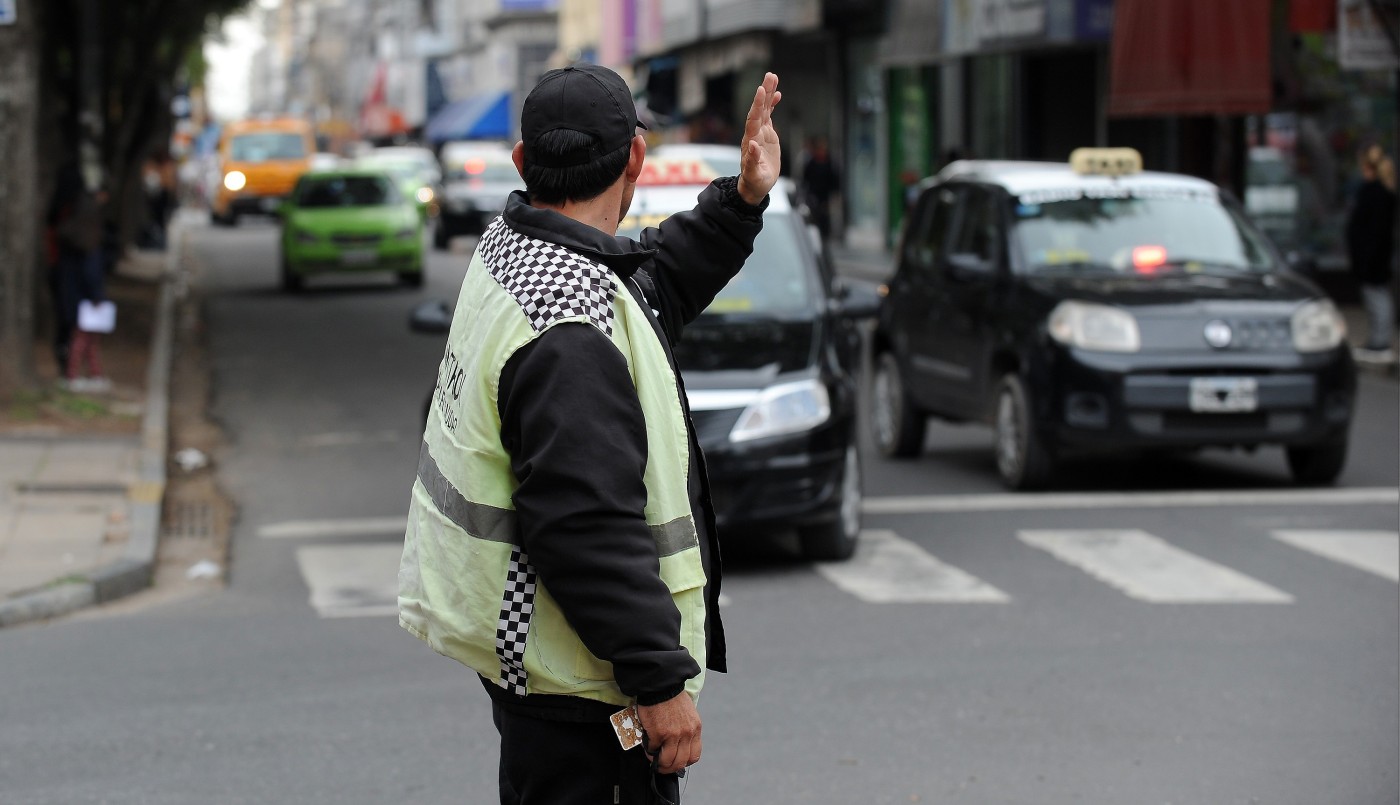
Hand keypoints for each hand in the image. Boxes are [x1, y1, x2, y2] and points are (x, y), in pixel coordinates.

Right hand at [637, 692, 701, 774]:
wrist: (661, 686)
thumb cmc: (672, 697)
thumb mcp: (688, 714)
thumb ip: (686, 730)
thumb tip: (678, 744)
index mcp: (695, 729)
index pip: (694, 756)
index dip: (684, 762)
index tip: (677, 762)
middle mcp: (686, 734)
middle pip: (680, 762)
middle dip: (670, 767)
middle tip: (662, 765)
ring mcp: (673, 735)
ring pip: (667, 761)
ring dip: (658, 763)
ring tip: (653, 758)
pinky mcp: (658, 733)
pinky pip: (653, 749)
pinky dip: (649, 749)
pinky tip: (647, 744)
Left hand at [737, 72, 781, 205]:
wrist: (755, 185)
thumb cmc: (754, 182)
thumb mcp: (754, 174)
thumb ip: (752, 161)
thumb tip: (752, 145)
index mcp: (750, 141)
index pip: (753, 119)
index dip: (758, 105)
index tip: (761, 90)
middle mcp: (754, 133)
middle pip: (759, 109)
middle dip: (764, 93)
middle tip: (770, 76)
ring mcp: (760, 132)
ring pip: (764, 109)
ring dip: (768, 94)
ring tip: (773, 77)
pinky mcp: (766, 134)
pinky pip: (769, 115)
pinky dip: (772, 104)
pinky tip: (777, 94)